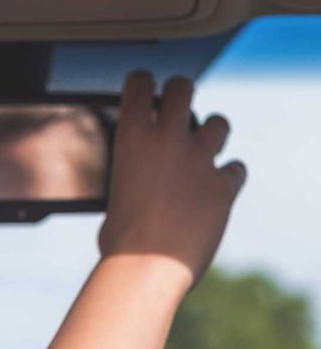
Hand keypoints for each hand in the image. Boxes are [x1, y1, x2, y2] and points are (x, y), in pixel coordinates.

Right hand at [98, 71, 245, 285]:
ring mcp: (200, 159)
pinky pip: (236, 169)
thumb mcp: (112, 194)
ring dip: (211, 134)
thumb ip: (130, 174)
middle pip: (184, 87)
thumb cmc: (118, 239)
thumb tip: (139, 183)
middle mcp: (168, 138)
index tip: (144, 92)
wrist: (146, 265)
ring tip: (202, 152)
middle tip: (177, 110)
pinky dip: (228, 177)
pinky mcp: (224, 185)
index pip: (140, 82)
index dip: (143, 84)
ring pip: (219, 122)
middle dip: (181, 94)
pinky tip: (215, 190)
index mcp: (132, 136)